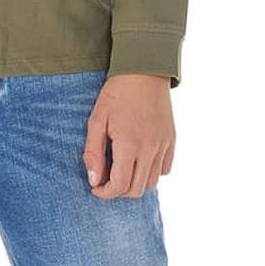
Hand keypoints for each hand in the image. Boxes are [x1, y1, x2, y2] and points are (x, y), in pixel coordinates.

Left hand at [84, 74, 175, 198]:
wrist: (144, 71)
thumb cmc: (116, 94)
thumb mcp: (97, 121)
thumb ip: (93, 153)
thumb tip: (94, 180)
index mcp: (129, 144)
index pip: (120, 185)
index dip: (105, 193)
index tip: (96, 188)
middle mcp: (150, 148)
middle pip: (136, 190)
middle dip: (118, 191)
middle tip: (106, 180)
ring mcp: (164, 145)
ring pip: (152, 183)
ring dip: (135, 184)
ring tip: (123, 171)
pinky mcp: (171, 140)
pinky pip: (165, 169)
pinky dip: (151, 173)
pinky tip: (139, 161)